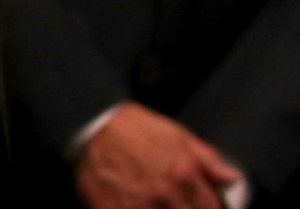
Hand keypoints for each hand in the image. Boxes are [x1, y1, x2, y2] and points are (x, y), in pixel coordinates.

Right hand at [76, 103, 241, 208]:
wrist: (92, 125)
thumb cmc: (138, 129)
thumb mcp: (180, 137)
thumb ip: (210, 161)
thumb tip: (234, 179)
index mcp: (184, 177)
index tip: (207, 207)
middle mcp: (163, 196)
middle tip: (179, 204)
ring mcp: (136, 205)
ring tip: (158, 205)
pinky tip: (137, 206)